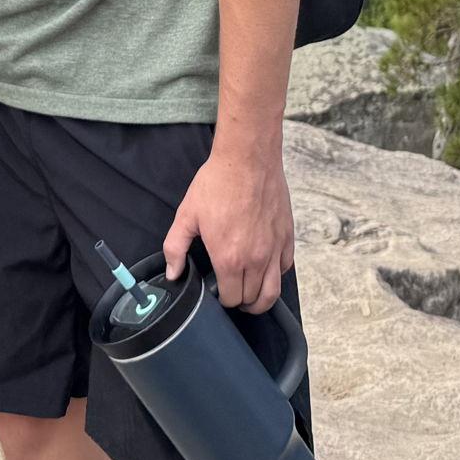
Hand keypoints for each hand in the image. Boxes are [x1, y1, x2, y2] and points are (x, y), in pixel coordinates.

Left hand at [162, 145, 294, 313]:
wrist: (247, 158)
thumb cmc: (218, 183)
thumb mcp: (187, 214)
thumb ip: (175, 248)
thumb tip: (173, 273)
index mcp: (229, 259)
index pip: (231, 299)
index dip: (223, 300)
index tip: (218, 291)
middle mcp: (255, 259)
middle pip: (253, 300)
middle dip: (241, 301)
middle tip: (233, 293)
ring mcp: (274, 249)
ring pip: (273, 292)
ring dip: (261, 298)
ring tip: (251, 294)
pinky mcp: (286, 236)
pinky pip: (285, 268)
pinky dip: (276, 274)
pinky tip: (266, 268)